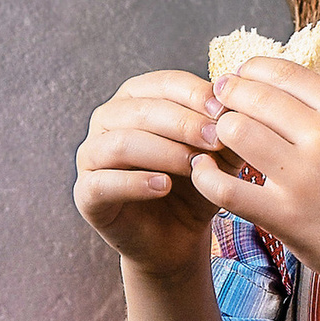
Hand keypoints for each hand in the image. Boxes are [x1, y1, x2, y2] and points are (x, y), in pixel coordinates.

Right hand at [75, 68, 224, 276]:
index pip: (164, 83)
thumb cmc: (195, 187)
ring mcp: (91, 155)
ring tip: (195, 166)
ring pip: (121, 143)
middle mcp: (107, 119)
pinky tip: (164, 187)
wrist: (176, 237)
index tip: (224, 112)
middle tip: (216, 140)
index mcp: (136, 98)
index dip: (195, 94)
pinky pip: (104, 182)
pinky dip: (135, 183)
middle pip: (142, 109)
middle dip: (183, 123)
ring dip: (163, 151)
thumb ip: (226, 131)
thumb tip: (234, 107)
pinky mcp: (85, 192)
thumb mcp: (218, 156)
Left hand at [193, 55, 319, 294]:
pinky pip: (225, 187)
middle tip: (218, 105)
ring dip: (217, 132)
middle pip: (253, 97)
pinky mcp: (284, 216)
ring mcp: (302, 177)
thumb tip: (284, 85)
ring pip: (235, 132)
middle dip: (228, 96)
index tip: (238, 77)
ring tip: (215, 139)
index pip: (283, 72)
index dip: (250, 70)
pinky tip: (203, 170)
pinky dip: (205, 175)